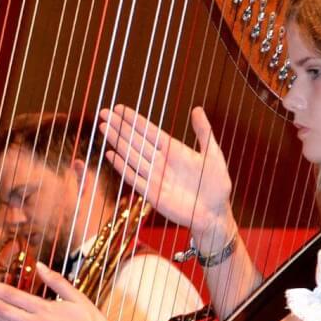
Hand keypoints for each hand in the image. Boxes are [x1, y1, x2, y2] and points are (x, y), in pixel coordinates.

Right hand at [100, 105, 232, 240]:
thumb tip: (197, 109)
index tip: (120, 108)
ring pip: (131, 156)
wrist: (215, 213)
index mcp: (174, 150)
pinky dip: (122, 167)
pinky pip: (134, 178)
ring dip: (117, 142)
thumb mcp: (213, 154)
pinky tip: (111, 155)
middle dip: (120, 127)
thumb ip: (204, 132)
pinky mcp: (152, 194)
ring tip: (104, 127)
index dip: (135, 119)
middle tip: (104, 112)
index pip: (149, 131)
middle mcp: (161, 161)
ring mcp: (155, 177)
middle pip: (136, 141)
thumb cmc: (217, 184)